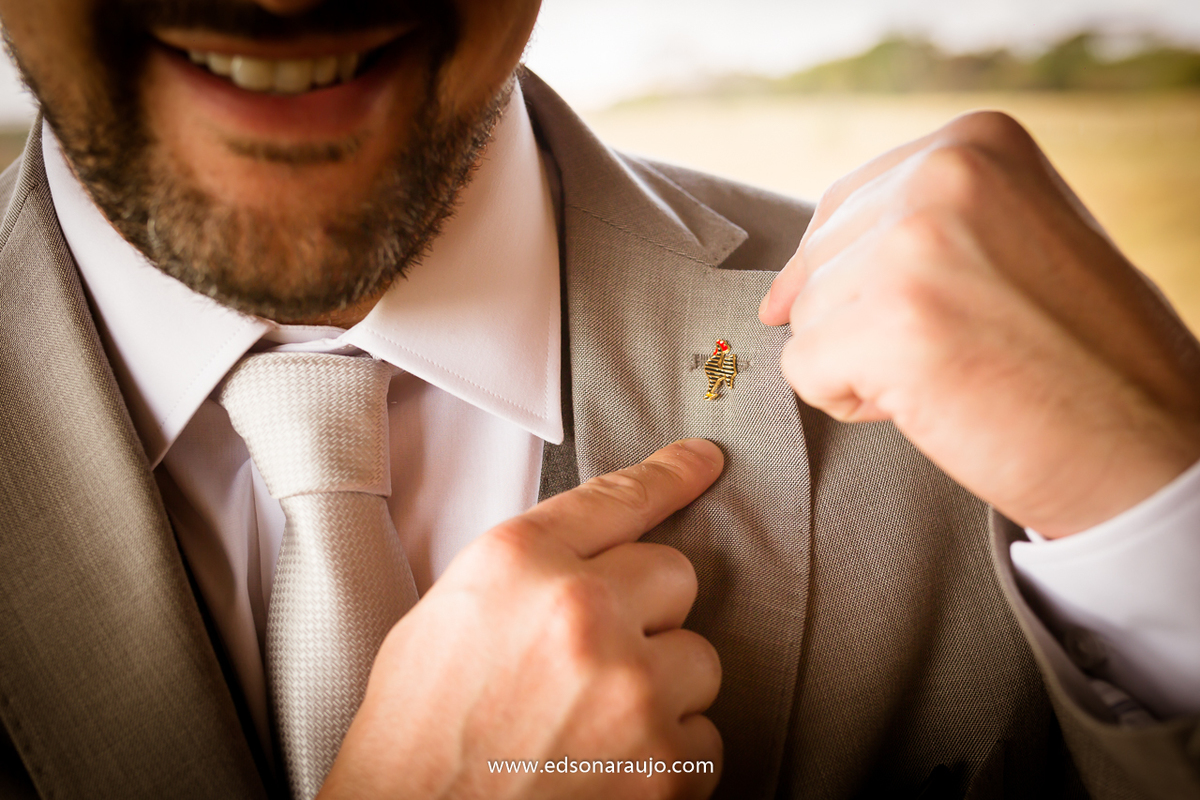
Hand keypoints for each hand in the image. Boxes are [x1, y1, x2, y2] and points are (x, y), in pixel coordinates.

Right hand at [319, 440, 724, 799]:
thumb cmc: (419, 731)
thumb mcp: (449, 612)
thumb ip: (530, 568)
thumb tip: (595, 556)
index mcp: (519, 562)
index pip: (619, 496)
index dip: (671, 475)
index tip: (704, 462)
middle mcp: (580, 612)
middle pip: (675, 575)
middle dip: (646, 611)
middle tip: (596, 656)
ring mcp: (629, 689)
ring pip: (699, 658)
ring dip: (661, 686)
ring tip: (594, 722)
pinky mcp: (664, 765)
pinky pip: (706, 736)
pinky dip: (670, 753)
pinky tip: (612, 766)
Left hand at [760, 111, 1199, 537]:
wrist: (1148, 449)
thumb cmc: (1077, 355)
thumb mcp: (1007, 242)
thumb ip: (912, 230)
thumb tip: (781, 294)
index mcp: (973, 142)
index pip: (845, 208)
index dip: (860, 280)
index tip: (928, 311)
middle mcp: (940, 174)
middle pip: (820, 264)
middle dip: (866, 324)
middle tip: (965, 349)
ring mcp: (912, 247)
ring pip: (807, 318)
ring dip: (863, 363)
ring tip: (957, 373)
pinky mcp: (887, 326)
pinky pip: (802, 371)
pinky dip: (852, 403)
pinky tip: (933, 403)